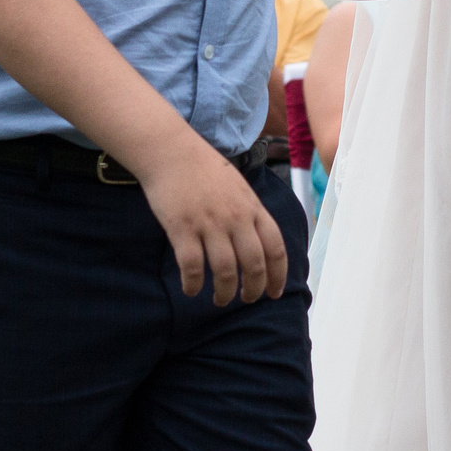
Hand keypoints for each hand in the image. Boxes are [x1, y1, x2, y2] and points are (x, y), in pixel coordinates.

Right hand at [134, 137, 287, 304]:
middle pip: (254, 265)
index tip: (275, 293)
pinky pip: (192, 267)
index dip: (278, 276)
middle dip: (253, 290)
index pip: (276, 248)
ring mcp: (209, 223)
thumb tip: (261, 244)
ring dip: (225, 293)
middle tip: (246, 300)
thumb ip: (251, 214)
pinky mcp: (182, 228)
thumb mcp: (240, 188)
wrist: (172, 151)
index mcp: (253, 208)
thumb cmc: (205, 169)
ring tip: (220, 300)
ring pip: (225, 271)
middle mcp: (236, 218)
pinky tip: (191, 290)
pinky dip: (193, 285)